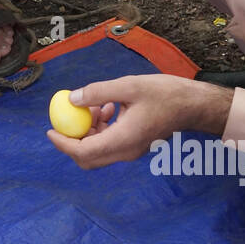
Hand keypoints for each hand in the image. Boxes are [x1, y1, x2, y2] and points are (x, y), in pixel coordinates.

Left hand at [46, 75, 232, 168]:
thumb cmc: (165, 94)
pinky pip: (110, 142)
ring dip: (88, 130)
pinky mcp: (135, 144)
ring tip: (96, 104)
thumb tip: (71, 99)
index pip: (84, 152)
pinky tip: (108, 106)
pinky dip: (101, 128)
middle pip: (88, 157)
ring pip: (98, 150)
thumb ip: (98, 92)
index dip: (63, 143)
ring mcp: (131, 150)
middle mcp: (126, 151)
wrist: (194, 105)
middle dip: (72, 139)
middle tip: (67, 117)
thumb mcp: (129, 86)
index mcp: (123, 140)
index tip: (50, 130)